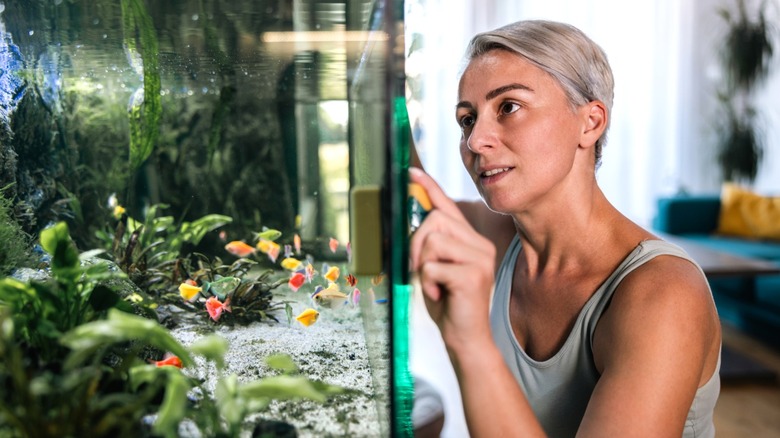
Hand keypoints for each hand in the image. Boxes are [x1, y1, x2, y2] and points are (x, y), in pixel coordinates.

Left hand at [409, 167, 496, 350]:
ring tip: (435, 284)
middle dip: (416, 243)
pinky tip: (441, 295)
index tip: (412, 174)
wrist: (467, 339)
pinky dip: (428, 283)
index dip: (429, 189)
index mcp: (472, 242)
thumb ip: (430, 247)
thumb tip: (410, 223)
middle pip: (435, 220)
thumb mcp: (437, 269)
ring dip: (422, 265)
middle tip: (418, 269)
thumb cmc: (449, 304)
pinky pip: (433, 266)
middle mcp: (480, 245)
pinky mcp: (473, 275)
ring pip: (432, 241)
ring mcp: (480, 259)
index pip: (449, 207)